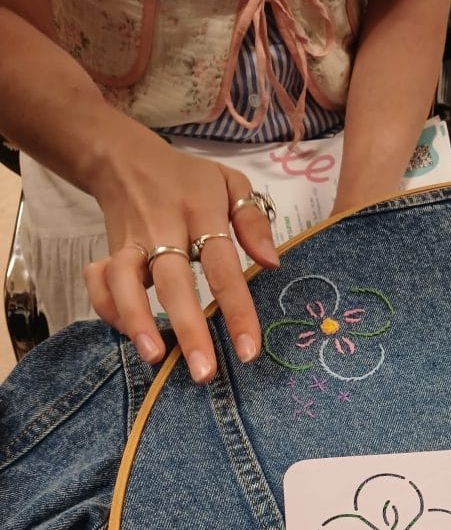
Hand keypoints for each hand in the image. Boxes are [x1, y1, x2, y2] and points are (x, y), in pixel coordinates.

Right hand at [83, 125, 279, 382]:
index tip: (248, 351)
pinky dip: (107, 308)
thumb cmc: (189, 179)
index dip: (236, 310)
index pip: (222, 266)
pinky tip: (127, 333)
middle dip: (188, 330)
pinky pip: (98, 281)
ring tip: (154, 359)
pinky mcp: (107, 250)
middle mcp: (162, 227)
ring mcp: (130, 241)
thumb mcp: (231, 183)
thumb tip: (272, 264)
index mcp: (201, 211)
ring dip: (137, 321)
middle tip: (203, 372)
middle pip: (173, 282)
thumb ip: (254, 221)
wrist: (124, 157)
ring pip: (125, 282)